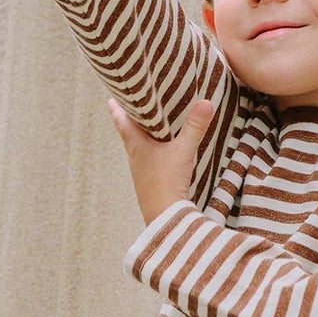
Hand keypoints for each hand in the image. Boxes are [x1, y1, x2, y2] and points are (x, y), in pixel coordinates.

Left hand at [108, 98, 215, 224]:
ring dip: (143, 138)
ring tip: (149, 128)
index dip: (117, 109)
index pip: (122, 122)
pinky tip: (162, 154)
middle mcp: (135, 158)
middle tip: (132, 107)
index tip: (111, 99)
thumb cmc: (167, 181)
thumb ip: (195, 127)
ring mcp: (141, 173)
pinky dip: (153, 154)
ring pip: (139, 149)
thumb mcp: (183, 150)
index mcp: (136, 146)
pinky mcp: (150, 185)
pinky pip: (149, 163)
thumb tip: (206, 102)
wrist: (165, 217)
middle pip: (129, 134)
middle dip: (131, 121)